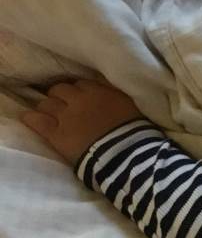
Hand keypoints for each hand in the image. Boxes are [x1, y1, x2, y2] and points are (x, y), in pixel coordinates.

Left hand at [21, 79, 144, 164]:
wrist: (125, 153)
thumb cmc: (135, 132)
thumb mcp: (131, 105)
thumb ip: (116, 95)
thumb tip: (110, 90)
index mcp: (100, 91)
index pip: (81, 84)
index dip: (79, 91)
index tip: (81, 98)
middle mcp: (79, 99)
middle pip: (60, 90)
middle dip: (60, 96)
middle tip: (63, 105)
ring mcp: (65, 116)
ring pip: (47, 102)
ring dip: (47, 106)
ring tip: (48, 113)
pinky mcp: (55, 134)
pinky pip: (37, 120)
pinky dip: (31, 118)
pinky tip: (29, 117)